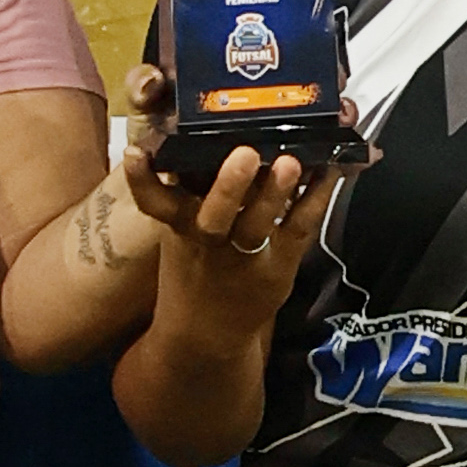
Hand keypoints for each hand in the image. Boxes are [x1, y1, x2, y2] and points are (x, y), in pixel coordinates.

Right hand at [119, 60, 350, 301]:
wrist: (205, 335)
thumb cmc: (195, 269)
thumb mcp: (180, 234)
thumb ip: (189, 190)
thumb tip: (206, 130)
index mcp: (178, 226)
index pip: (154, 202)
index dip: (141, 180)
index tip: (135, 154)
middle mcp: (208, 239)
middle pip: (213, 214)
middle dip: (228, 185)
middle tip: (243, 154)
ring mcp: (244, 254)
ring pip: (258, 223)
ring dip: (276, 191)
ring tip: (291, 162)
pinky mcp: (279, 264)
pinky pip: (298, 228)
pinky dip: (316, 198)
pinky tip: (330, 169)